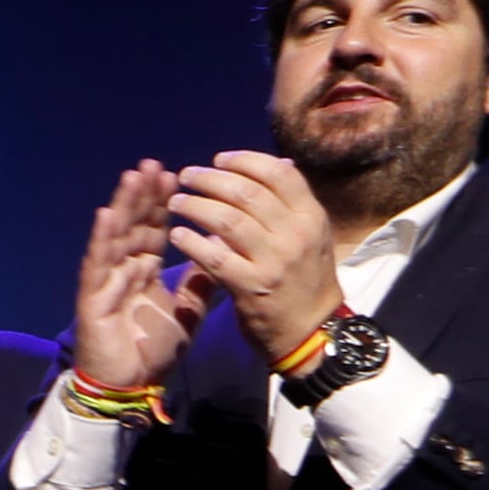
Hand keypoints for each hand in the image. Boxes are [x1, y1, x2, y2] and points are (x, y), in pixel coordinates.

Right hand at [70, 161, 205, 392]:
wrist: (131, 386)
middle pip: (134, 226)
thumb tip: (219, 252)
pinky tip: (106, 216)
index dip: (163, 203)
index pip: (154, 230)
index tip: (175, 175)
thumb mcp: (188, 312)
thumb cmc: (153, 351)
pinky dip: (101, 240)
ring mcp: (105, 282)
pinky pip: (96, 265)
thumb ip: (201, 284)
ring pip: (115, 237)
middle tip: (153, 164)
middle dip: (143, 195)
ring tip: (132, 177)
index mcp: (144, 272)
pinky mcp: (92, 298)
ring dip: (122, 206)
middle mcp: (123, 270)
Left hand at [166, 151, 344, 365]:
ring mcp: (274, 261)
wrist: (312, 330)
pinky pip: (215, 257)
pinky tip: (176, 235)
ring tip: (175, 202)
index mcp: (311, 217)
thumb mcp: (313, 236)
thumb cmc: (306, 279)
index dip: (245, 161)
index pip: (279, 174)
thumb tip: (280, 162)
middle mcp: (296, 234)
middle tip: (186, 176)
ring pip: (227, 220)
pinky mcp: (252, 287)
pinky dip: (192, 243)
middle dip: (211, 179)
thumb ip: (294, 202)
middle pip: (247, 192)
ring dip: (195, 206)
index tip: (219, 159)